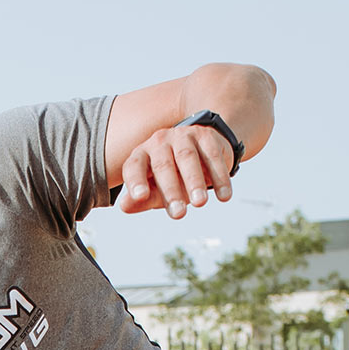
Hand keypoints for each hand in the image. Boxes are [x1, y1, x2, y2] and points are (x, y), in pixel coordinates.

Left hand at [116, 121, 235, 217]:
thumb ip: (142, 198)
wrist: (201, 149)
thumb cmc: (172, 176)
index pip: (134, 167)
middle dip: (171, 191)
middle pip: (163, 165)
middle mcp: (159, 141)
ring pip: (187, 158)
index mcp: (142, 154)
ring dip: (195, 181)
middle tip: (179, 214)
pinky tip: (224, 196)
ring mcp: (183, 135)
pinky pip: (213, 156)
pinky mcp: (206, 136)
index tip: (140, 197)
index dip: (135, 181)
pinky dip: (220, 176)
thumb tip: (124, 206)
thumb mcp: (156, 188)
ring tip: (200, 203)